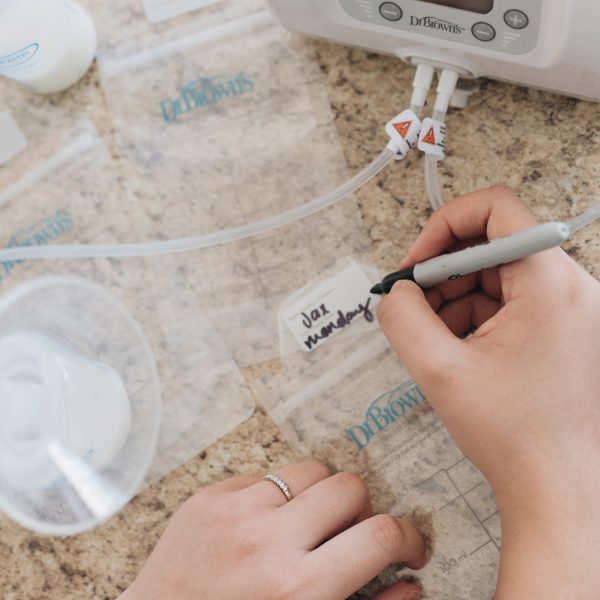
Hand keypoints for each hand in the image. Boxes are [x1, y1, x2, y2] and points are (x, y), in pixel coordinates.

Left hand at [120, 460, 425, 599]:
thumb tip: (410, 583)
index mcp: (298, 588)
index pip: (381, 535)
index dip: (408, 537)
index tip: (406, 546)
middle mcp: (267, 540)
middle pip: (349, 487)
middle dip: (360, 512)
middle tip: (349, 535)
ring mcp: (234, 510)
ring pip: (310, 469)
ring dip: (321, 495)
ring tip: (308, 523)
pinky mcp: (209, 496)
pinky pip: (266, 474)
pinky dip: (277, 495)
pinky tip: (265, 524)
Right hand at [377, 187, 599, 598]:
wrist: (556, 485)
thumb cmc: (514, 434)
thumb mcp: (438, 370)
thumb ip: (401, 317)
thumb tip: (396, 292)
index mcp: (549, 282)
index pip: (495, 207)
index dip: (444, 224)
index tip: (418, 263)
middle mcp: (569, 286)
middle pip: (492, 242)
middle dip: (444, 271)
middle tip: (414, 304)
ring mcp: (569, 307)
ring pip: (496, 273)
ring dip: (456, 297)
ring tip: (434, 337)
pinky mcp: (561, 327)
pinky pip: (508, 300)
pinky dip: (475, 315)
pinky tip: (457, 348)